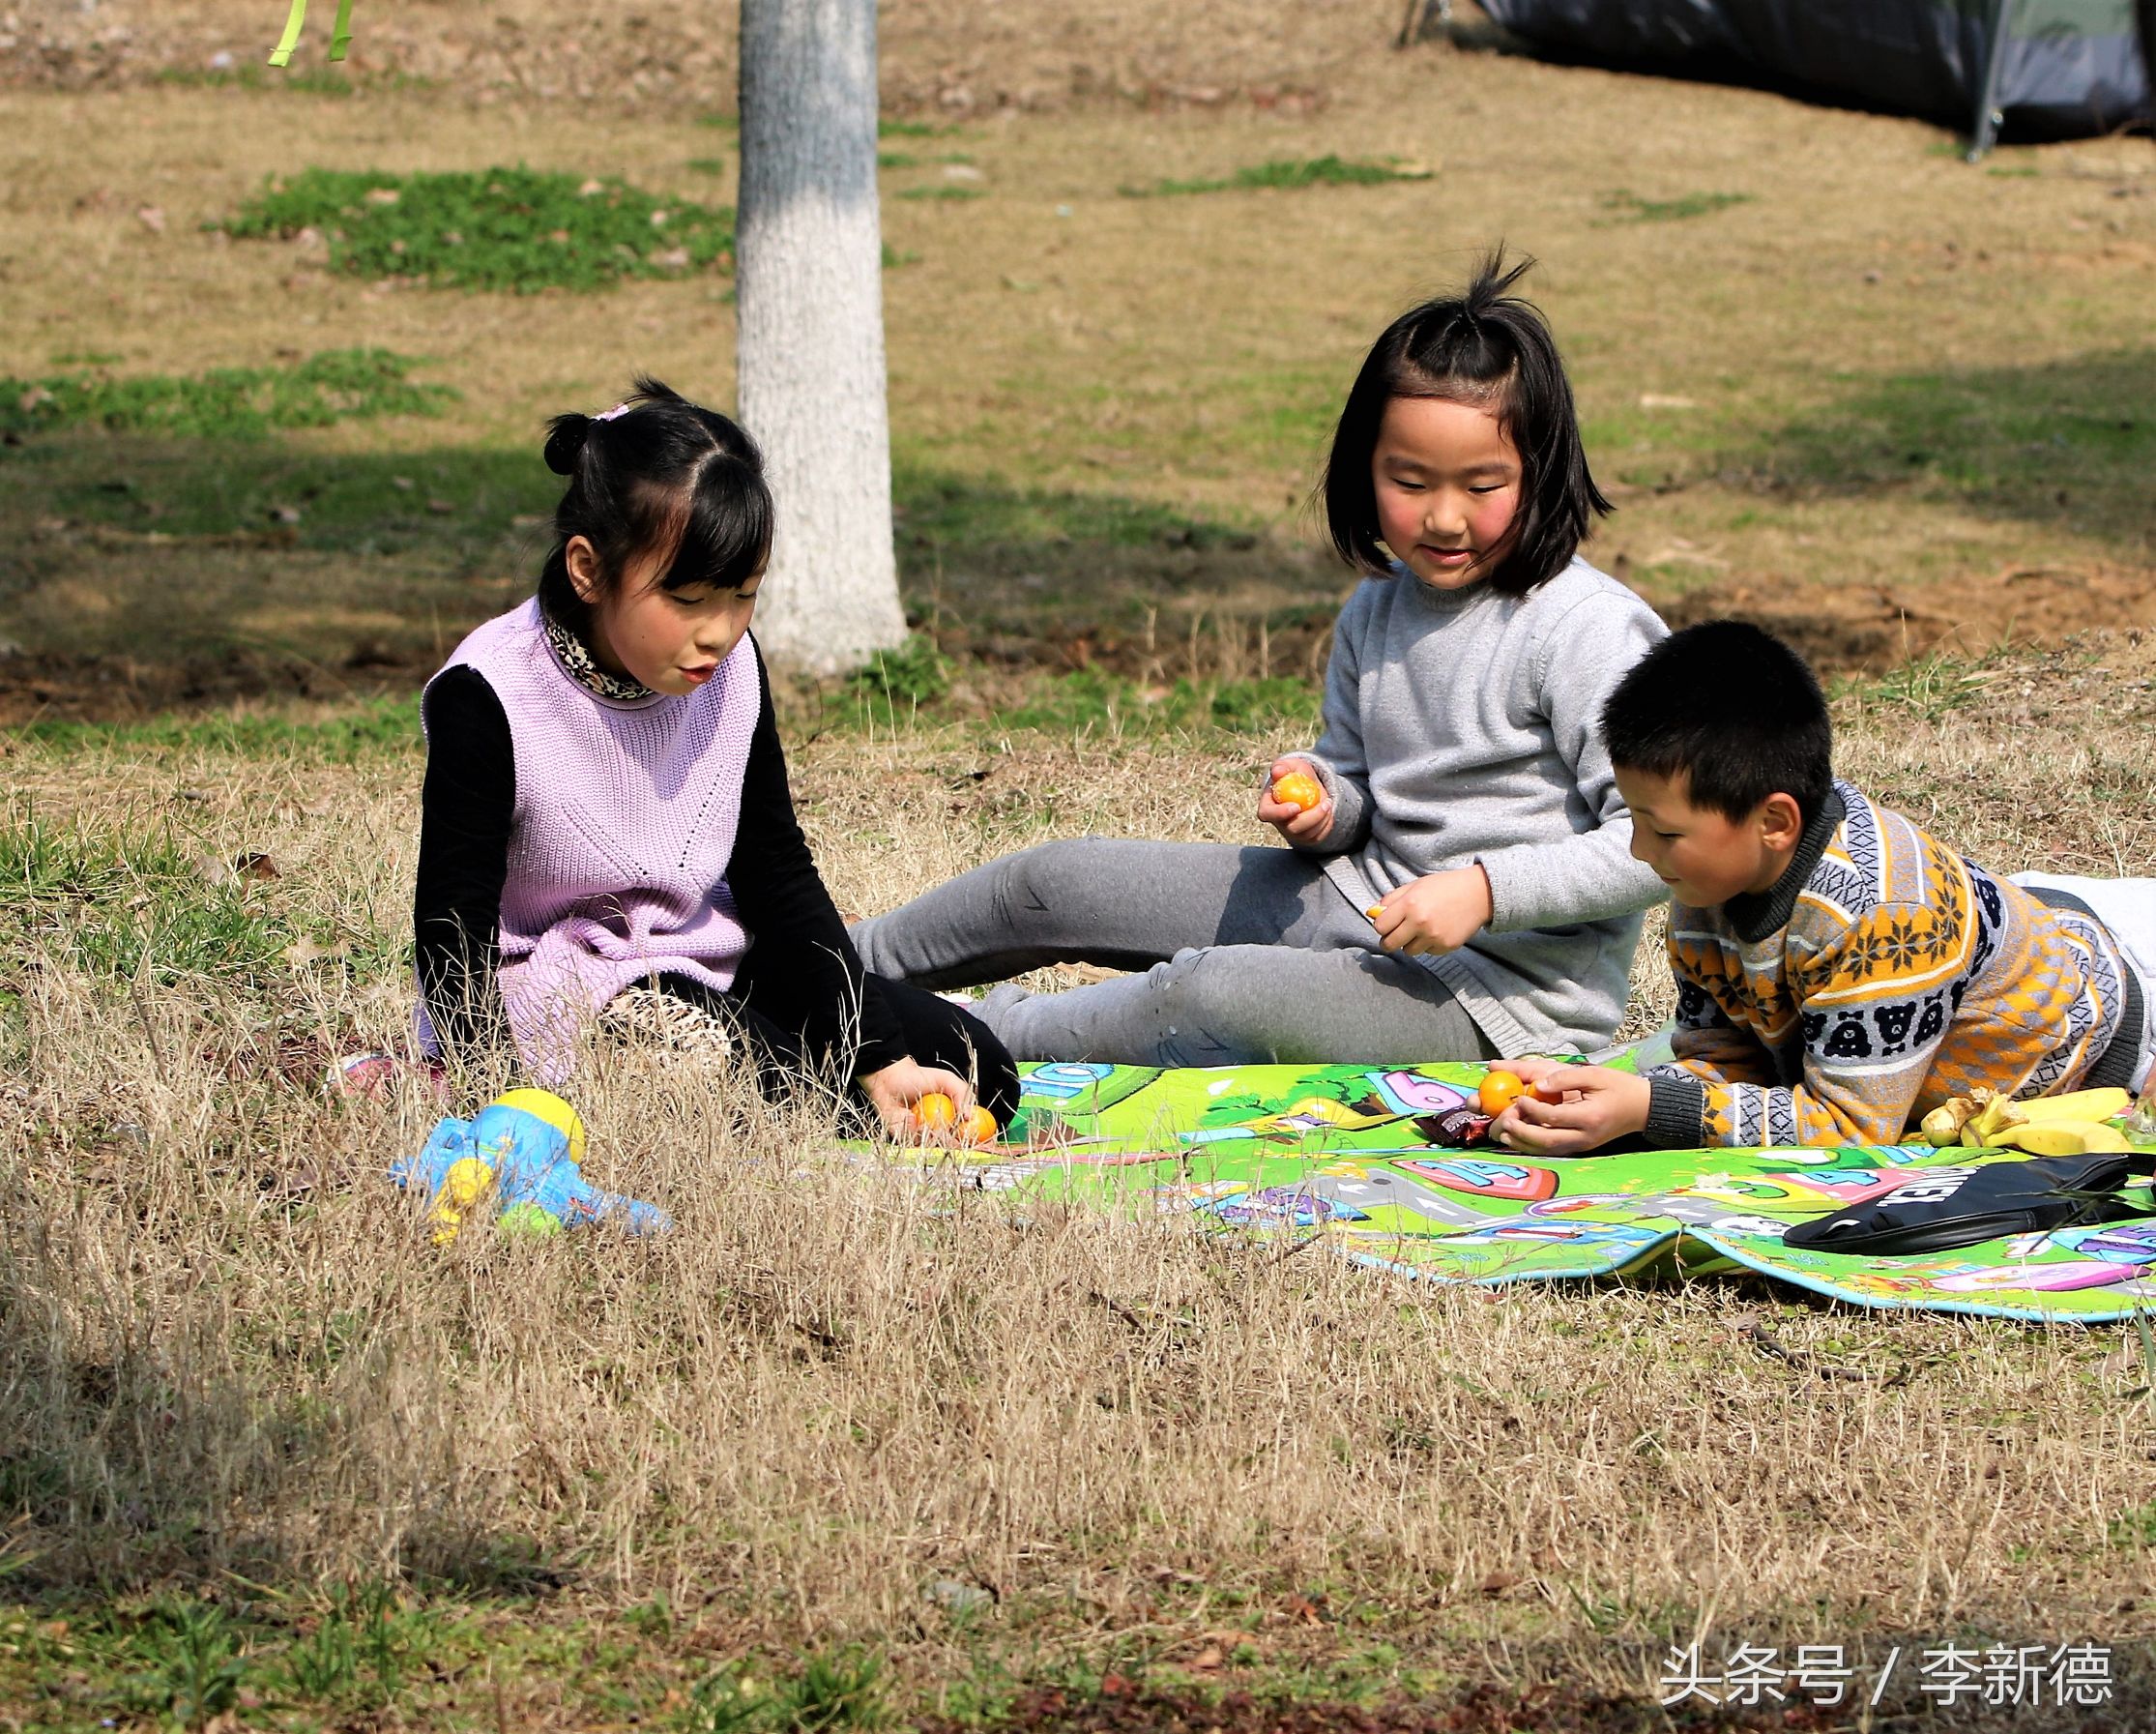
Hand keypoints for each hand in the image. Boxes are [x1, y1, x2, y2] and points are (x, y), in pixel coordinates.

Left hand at [858, 1058, 979, 1140]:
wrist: (889, 1076)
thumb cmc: (917, 1076)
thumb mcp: (946, 1079)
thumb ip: (962, 1093)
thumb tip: (970, 1114)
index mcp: (951, 1118)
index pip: (969, 1135)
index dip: (980, 1142)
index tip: (987, 1144)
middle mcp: (938, 1130)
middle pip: (953, 1148)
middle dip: (954, 1144)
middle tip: (950, 1134)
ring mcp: (921, 1136)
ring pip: (932, 1147)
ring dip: (932, 1136)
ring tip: (928, 1123)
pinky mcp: (903, 1138)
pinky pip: (911, 1142)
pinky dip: (912, 1130)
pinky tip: (910, 1116)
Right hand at [1257, 756, 1333, 844]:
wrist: (1310, 787)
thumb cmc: (1296, 775)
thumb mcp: (1291, 766)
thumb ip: (1283, 766)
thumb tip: (1278, 772)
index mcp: (1268, 806)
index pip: (1268, 814)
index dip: (1280, 813)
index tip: (1296, 806)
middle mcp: (1278, 823)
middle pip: (1291, 828)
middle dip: (1311, 817)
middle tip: (1325, 803)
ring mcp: (1292, 833)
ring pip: (1308, 834)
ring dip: (1322, 818)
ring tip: (1328, 802)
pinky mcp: (1306, 838)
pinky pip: (1318, 836)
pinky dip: (1327, 824)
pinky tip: (1327, 811)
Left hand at [1370, 866, 1492, 955]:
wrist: (1479, 894)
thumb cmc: (1445, 886)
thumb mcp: (1415, 885)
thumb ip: (1392, 899)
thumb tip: (1372, 913)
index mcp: (1409, 904)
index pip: (1380, 927)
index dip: (1382, 926)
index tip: (1386, 924)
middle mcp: (1420, 922)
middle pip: (1390, 944)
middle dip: (1389, 940)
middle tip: (1396, 934)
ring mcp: (1433, 937)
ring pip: (1408, 951)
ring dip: (1410, 943)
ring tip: (1421, 929)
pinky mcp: (1446, 946)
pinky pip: (1427, 952)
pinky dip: (1428, 945)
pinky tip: (1437, 931)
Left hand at [1490, 1065, 1649, 1156]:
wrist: (1642, 1108)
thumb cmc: (1619, 1087)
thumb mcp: (1595, 1074)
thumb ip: (1566, 1078)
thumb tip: (1538, 1084)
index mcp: (1590, 1117)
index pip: (1555, 1117)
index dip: (1533, 1109)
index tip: (1519, 1098)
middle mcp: (1585, 1136)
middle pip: (1548, 1141)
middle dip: (1522, 1133)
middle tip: (1504, 1121)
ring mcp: (1583, 1145)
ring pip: (1548, 1150)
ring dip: (1523, 1144)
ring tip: (1503, 1134)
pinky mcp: (1580, 1147)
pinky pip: (1553, 1150)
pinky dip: (1533, 1146)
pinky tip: (1517, 1139)